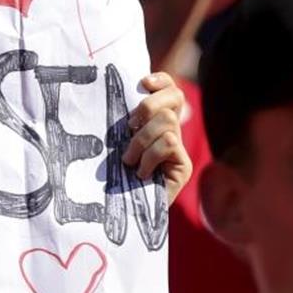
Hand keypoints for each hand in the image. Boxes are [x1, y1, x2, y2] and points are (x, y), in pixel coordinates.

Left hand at [121, 72, 192, 204]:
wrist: (120, 211)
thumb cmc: (110, 173)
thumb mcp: (113, 140)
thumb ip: (121, 121)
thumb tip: (109, 92)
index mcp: (155, 120)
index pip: (170, 88)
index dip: (161, 80)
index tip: (143, 83)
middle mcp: (171, 130)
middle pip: (173, 97)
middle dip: (146, 108)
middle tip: (130, 128)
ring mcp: (179, 148)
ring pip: (167, 121)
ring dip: (141, 139)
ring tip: (129, 160)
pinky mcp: (183, 165)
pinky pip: (168, 143)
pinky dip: (149, 156)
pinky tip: (140, 172)